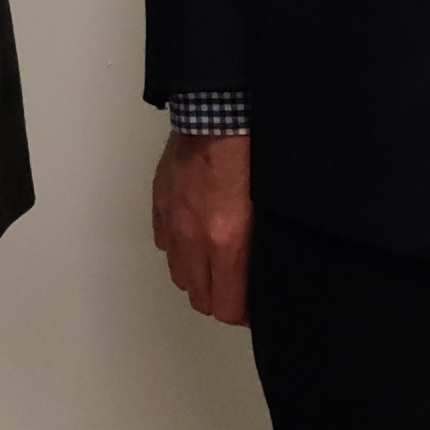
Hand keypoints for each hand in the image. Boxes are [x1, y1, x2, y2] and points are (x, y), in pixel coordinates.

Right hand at [152, 129, 252, 326]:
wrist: (218, 115)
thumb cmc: (250, 153)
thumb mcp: (268, 207)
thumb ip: (258, 246)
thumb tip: (262, 270)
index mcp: (226, 240)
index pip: (225, 306)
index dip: (241, 314)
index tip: (252, 309)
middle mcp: (194, 238)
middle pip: (200, 298)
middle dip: (220, 300)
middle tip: (237, 290)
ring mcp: (173, 222)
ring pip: (180, 275)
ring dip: (198, 277)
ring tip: (216, 265)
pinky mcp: (161, 205)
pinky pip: (165, 245)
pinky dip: (180, 249)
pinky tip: (196, 237)